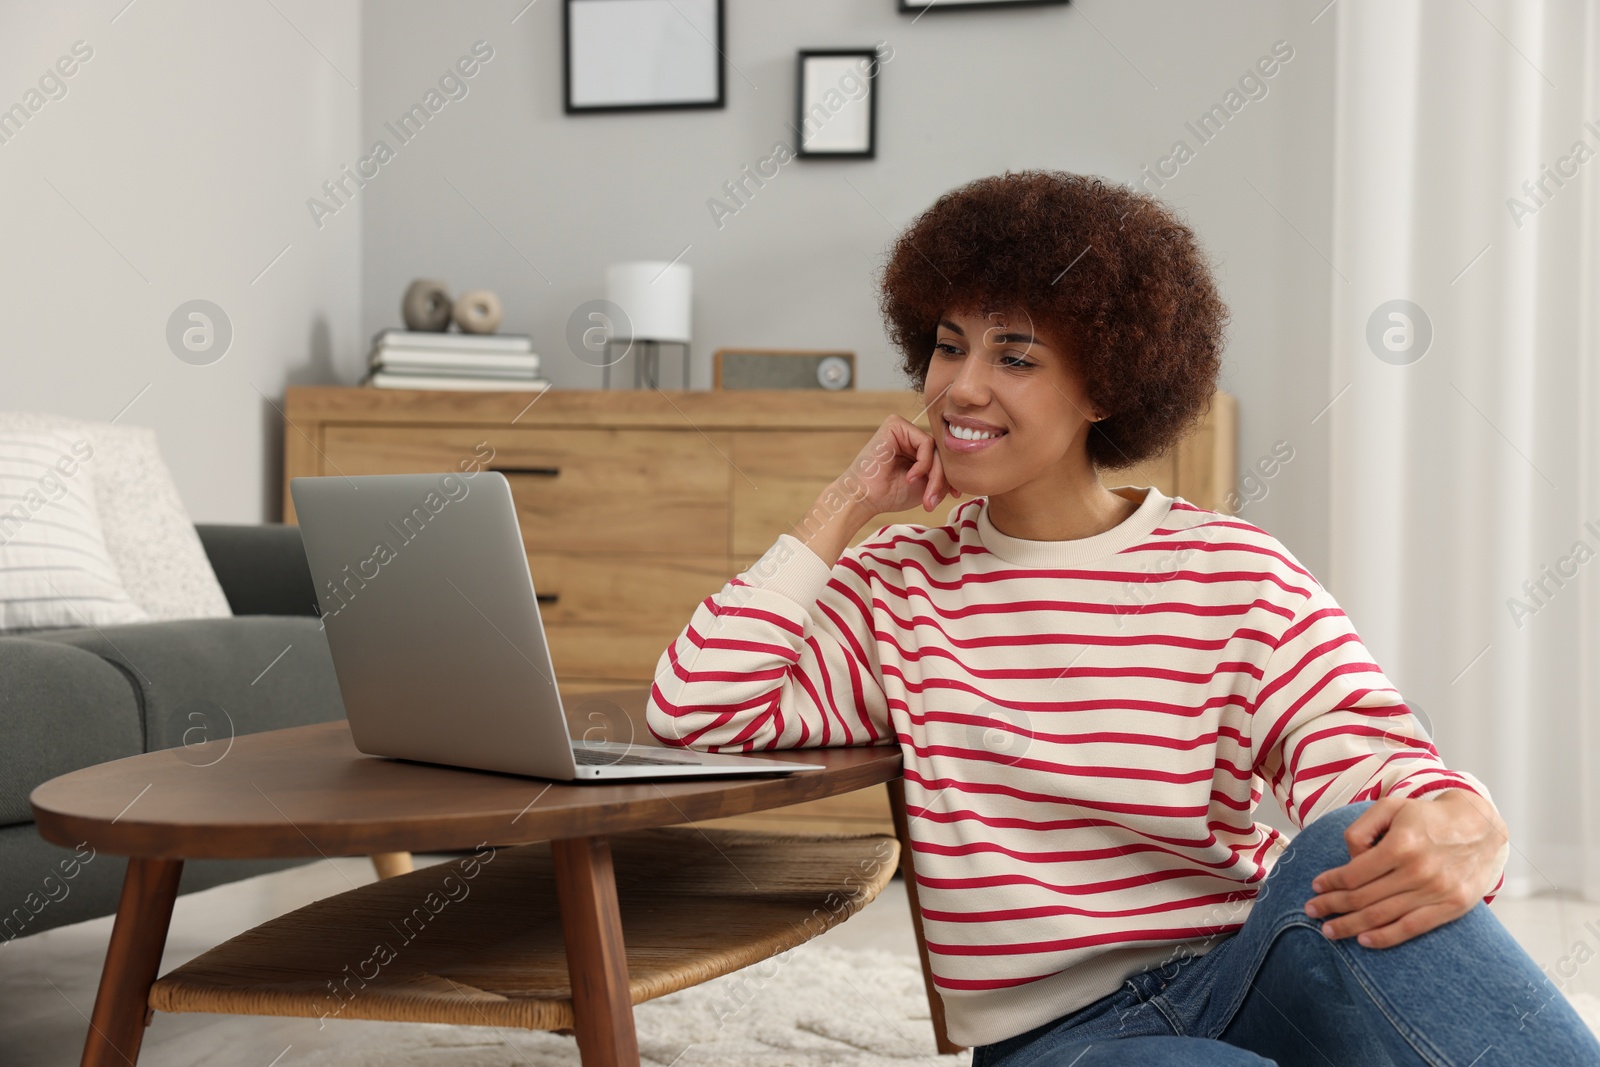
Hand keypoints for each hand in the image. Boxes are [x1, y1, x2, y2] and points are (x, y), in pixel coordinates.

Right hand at [832, 414, 961, 519]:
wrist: (865, 498)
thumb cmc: (890, 494)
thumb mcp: (925, 485)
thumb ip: (942, 475)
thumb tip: (962, 472)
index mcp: (914, 448)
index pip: (941, 457)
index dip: (950, 476)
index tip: (953, 495)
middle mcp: (909, 436)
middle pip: (940, 452)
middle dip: (942, 479)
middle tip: (933, 500)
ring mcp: (903, 429)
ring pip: (936, 448)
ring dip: (934, 475)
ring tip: (925, 494)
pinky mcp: (895, 424)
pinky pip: (926, 442)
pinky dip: (924, 463)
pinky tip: (911, 477)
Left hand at [1304, 791, 1508, 947]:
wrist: (1479, 827)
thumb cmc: (1426, 817)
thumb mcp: (1391, 806)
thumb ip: (1362, 829)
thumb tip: (1348, 859)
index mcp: (1402, 844)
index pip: (1354, 873)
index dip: (1331, 883)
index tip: (1315, 888)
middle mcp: (1419, 871)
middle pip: (1364, 898)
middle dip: (1332, 907)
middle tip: (1311, 912)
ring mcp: (1436, 891)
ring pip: (1383, 916)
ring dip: (1351, 926)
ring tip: (1329, 930)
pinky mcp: (1451, 907)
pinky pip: (1411, 928)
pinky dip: (1385, 937)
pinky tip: (1363, 940)